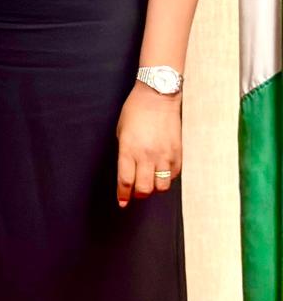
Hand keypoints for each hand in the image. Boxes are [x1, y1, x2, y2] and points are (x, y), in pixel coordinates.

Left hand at [116, 82, 181, 206]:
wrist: (157, 97)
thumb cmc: (135, 111)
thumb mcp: (121, 132)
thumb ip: (125, 153)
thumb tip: (127, 171)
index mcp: (129, 149)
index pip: (125, 181)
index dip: (123, 195)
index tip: (122, 202)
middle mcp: (147, 155)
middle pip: (144, 189)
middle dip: (138, 195)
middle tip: (135, 194)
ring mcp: (165, 155)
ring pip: (161, 186)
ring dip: (154, 189)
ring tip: (149, 183)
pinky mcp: (178, 154)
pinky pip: (173, 175)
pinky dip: (166, 178)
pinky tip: (161, 172)